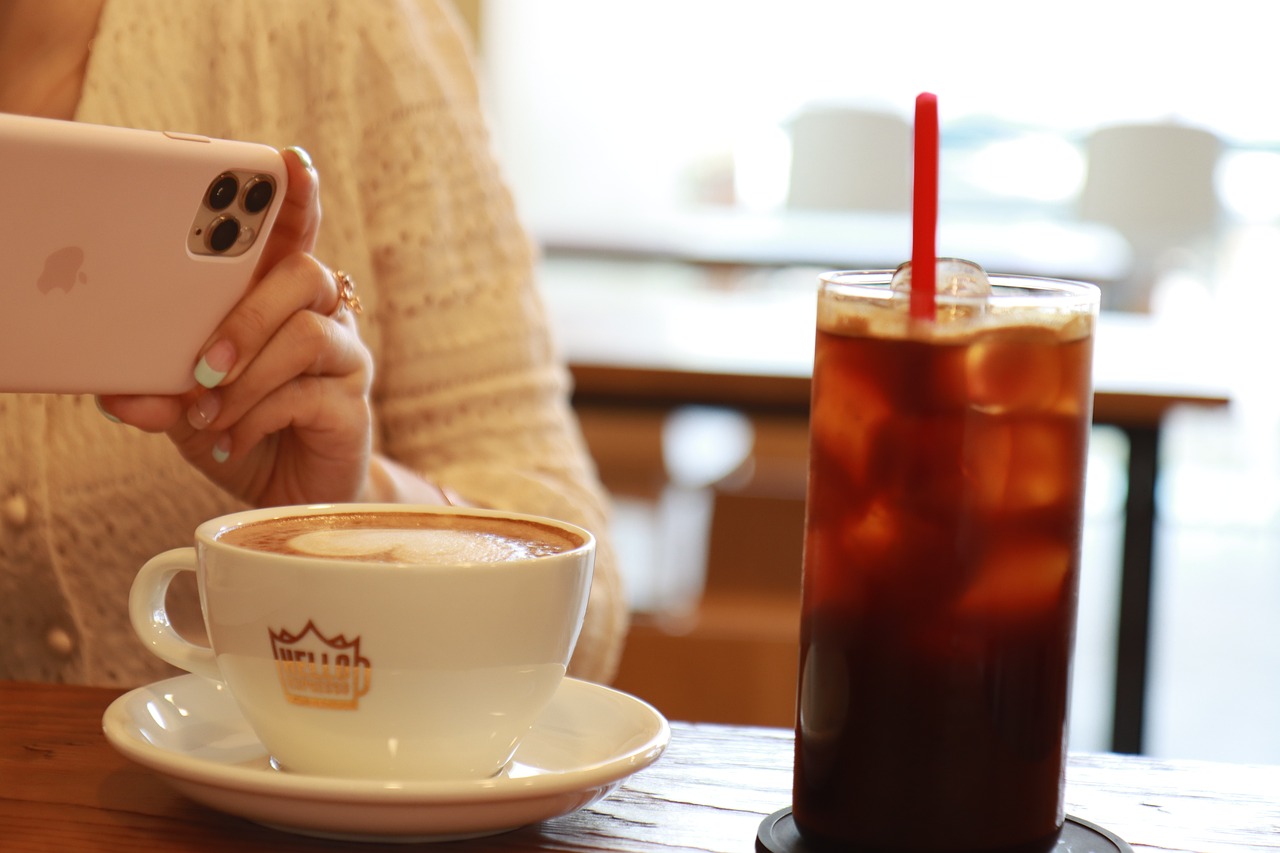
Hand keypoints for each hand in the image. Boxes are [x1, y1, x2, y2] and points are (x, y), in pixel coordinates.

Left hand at [98, 147, 376, 506]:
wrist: (290, 498)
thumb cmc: (245, 432)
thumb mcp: (187, 409)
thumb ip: (159, 392)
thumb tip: (116, 393)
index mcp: (283, 301)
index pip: (297, 234)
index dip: (298, 197)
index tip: (290, 162)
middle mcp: (324, 318)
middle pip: (305, 274)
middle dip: (246, 315)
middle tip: (203, 364)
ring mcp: (345, 360)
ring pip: (307, 334)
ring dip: (247, 374)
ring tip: (208, 411)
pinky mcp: (352, 405)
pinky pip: (306, 394)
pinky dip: (256, 417)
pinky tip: (229, 441)